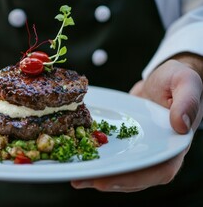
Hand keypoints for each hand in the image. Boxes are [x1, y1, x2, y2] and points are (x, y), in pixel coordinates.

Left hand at [71, 57, 202, 191]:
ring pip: (120, 169)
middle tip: (79, 181)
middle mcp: (157, 153)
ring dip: (96, 176)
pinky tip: (76, 159)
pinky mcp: (125, 143)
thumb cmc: (177, 79)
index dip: (132, 179)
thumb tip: (180, 125)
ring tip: (74, 178)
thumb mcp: (185, 82)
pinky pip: (111, 155)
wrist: (162, 79)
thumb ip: (186, 101)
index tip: (107, 181)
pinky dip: (94, 159)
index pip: (158, 171)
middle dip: (106, 181)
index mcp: (174, 145)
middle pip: (133, 176)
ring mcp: (140, 150)